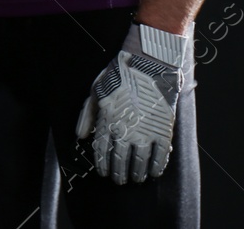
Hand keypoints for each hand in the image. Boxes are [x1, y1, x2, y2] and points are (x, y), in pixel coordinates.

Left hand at [75, 22, 186, 184]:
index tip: (103, 172)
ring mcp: (145, 132)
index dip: (102, 165)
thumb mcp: (96, 90)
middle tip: (119, 180)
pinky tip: (154, 172)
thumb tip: (80, 136)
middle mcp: (125, 131)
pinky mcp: (163, 130)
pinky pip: (160, 155)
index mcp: (107, 121)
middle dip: (118, 173)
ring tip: (136, 179)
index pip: (102, 152)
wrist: (149, 64)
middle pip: (119, 161)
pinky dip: (157, 166)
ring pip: (139, 162)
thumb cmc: (120, 74)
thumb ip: (88, 115)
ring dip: (136, 173)